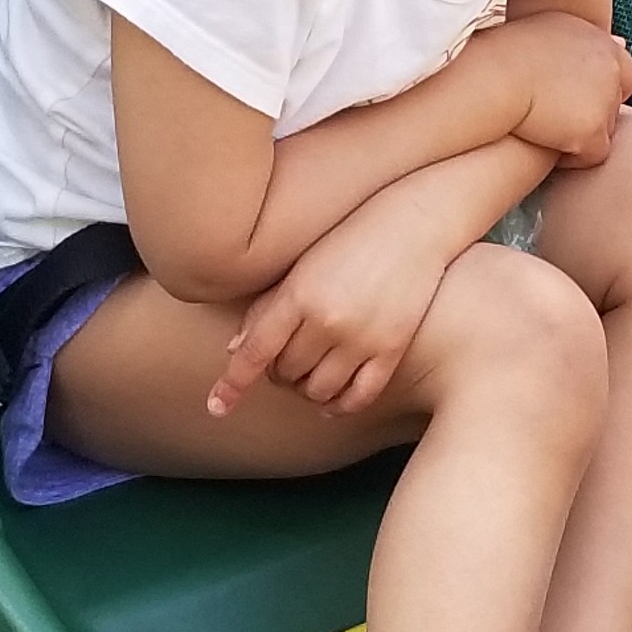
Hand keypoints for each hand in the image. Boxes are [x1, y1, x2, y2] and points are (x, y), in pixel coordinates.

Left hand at [207, 189, 452, 421]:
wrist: (414, 224)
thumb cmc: (351, 239)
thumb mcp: (302, 265)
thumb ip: (267, 305)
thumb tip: (235, 349)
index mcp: (299, 294)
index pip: (255, 351)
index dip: (232, 383)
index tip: (217, 407)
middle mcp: (328, 320)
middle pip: (286, 373)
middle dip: (278, 372)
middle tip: (284, 359)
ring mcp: (362, 337)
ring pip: (318, 391)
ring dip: (306, 391)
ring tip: (308, 376)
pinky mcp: (392, 349)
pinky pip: (359, 396)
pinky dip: (340, 406)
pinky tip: (331, 403)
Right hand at [508, 12, 631, 169]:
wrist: (493, 74)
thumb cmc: (506, 52)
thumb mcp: (548, 28)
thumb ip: (577, 39)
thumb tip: (616, 42)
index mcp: (600, 41)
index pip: (624, 70)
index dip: (604, 88)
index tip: (580, 97)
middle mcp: (609, 68)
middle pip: (615, 103)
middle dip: (593, 112)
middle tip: (560, 117)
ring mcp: (604, 100)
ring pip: (606, 130)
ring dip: (581, 133)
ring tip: (548, 130)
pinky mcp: (591, 130)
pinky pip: (593, 155)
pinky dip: (574, 156)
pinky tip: (548, 145)